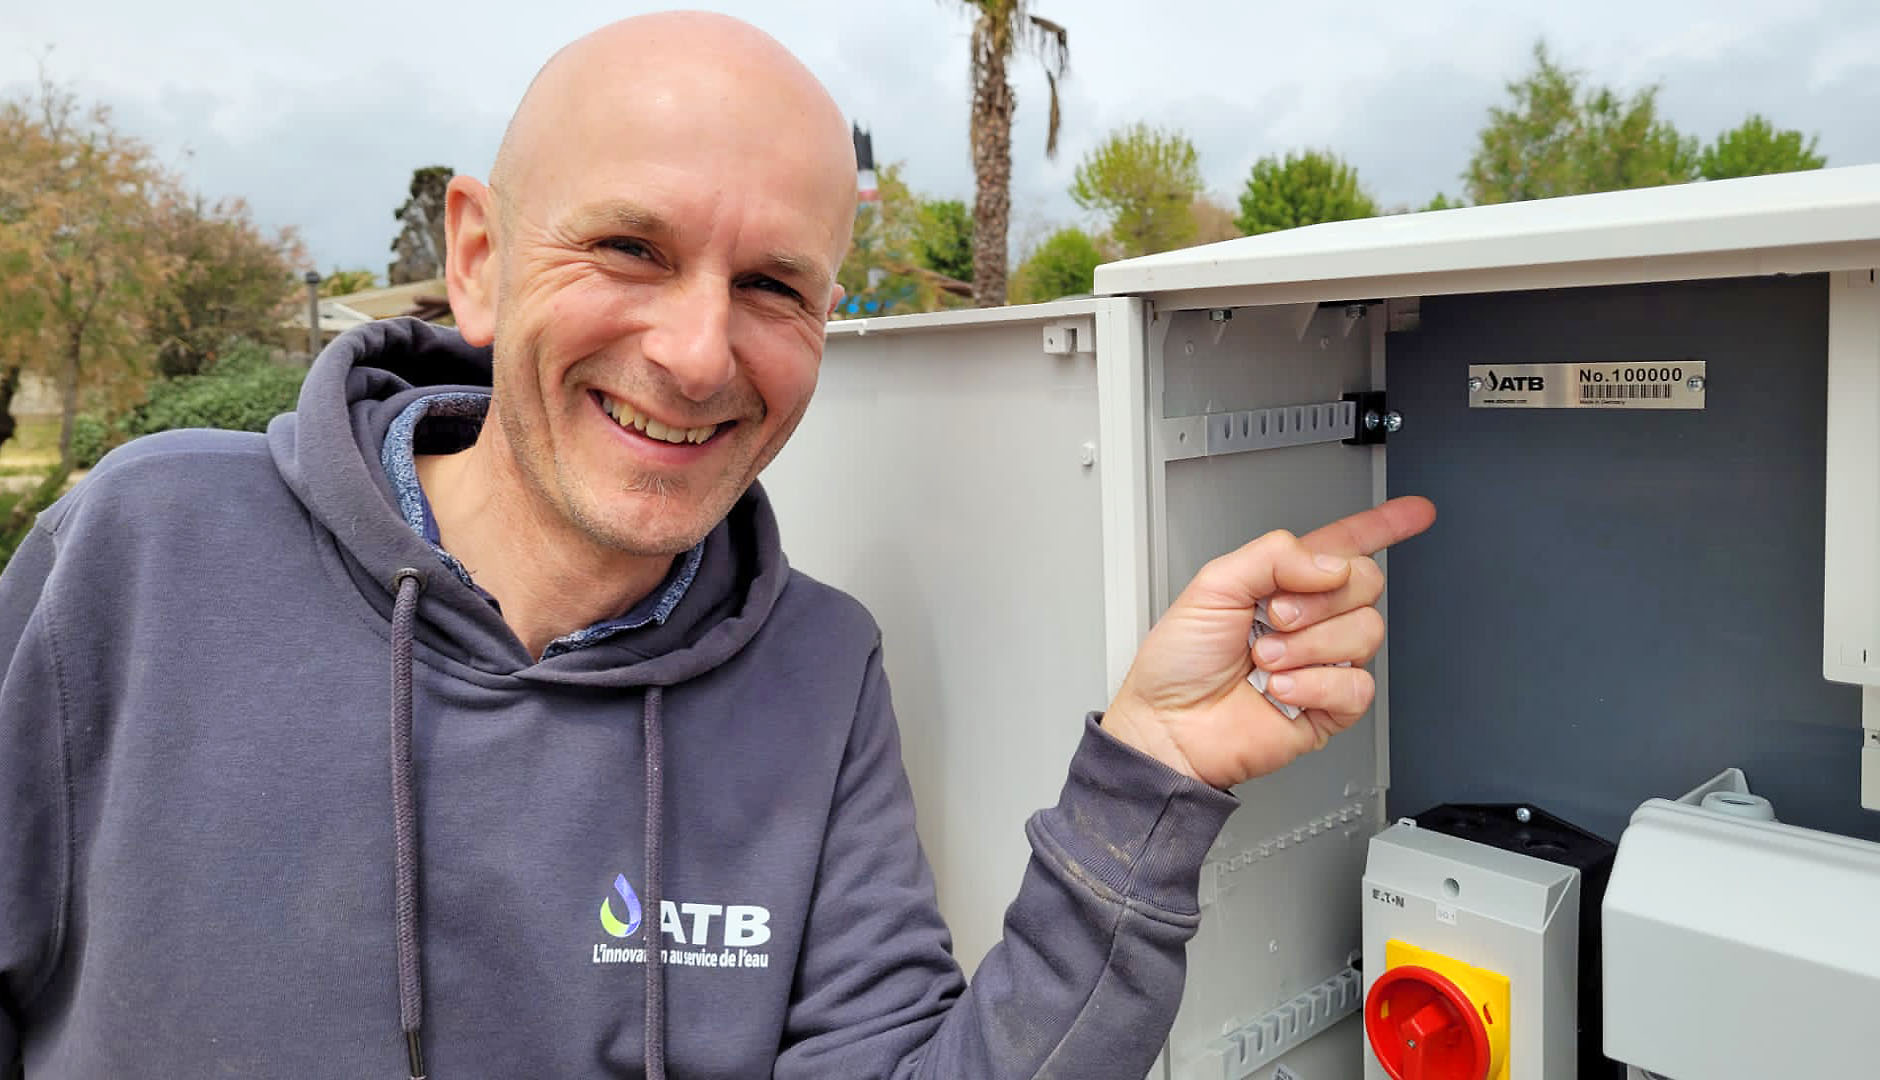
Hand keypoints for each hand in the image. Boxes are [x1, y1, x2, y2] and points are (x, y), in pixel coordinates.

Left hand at [1099, 497, 1435, 789]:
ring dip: (1309, 645)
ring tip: (1266, 659)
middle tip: (1274, 617)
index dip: (1384, 525)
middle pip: (1366, 582)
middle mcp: (1311, 619)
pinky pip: (1357, 685)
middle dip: (1319, 598)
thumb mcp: (1214, 585)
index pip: (1345, 545)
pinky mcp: (1329, 706)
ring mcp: (1323, 661)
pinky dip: (1314, 683)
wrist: (1169, 727)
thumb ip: (1275, 556)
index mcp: (1284, 582)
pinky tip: (1281, 688)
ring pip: (1367, 631)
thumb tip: (1331, 563)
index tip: (1417, 511)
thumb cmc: (1178, 663)